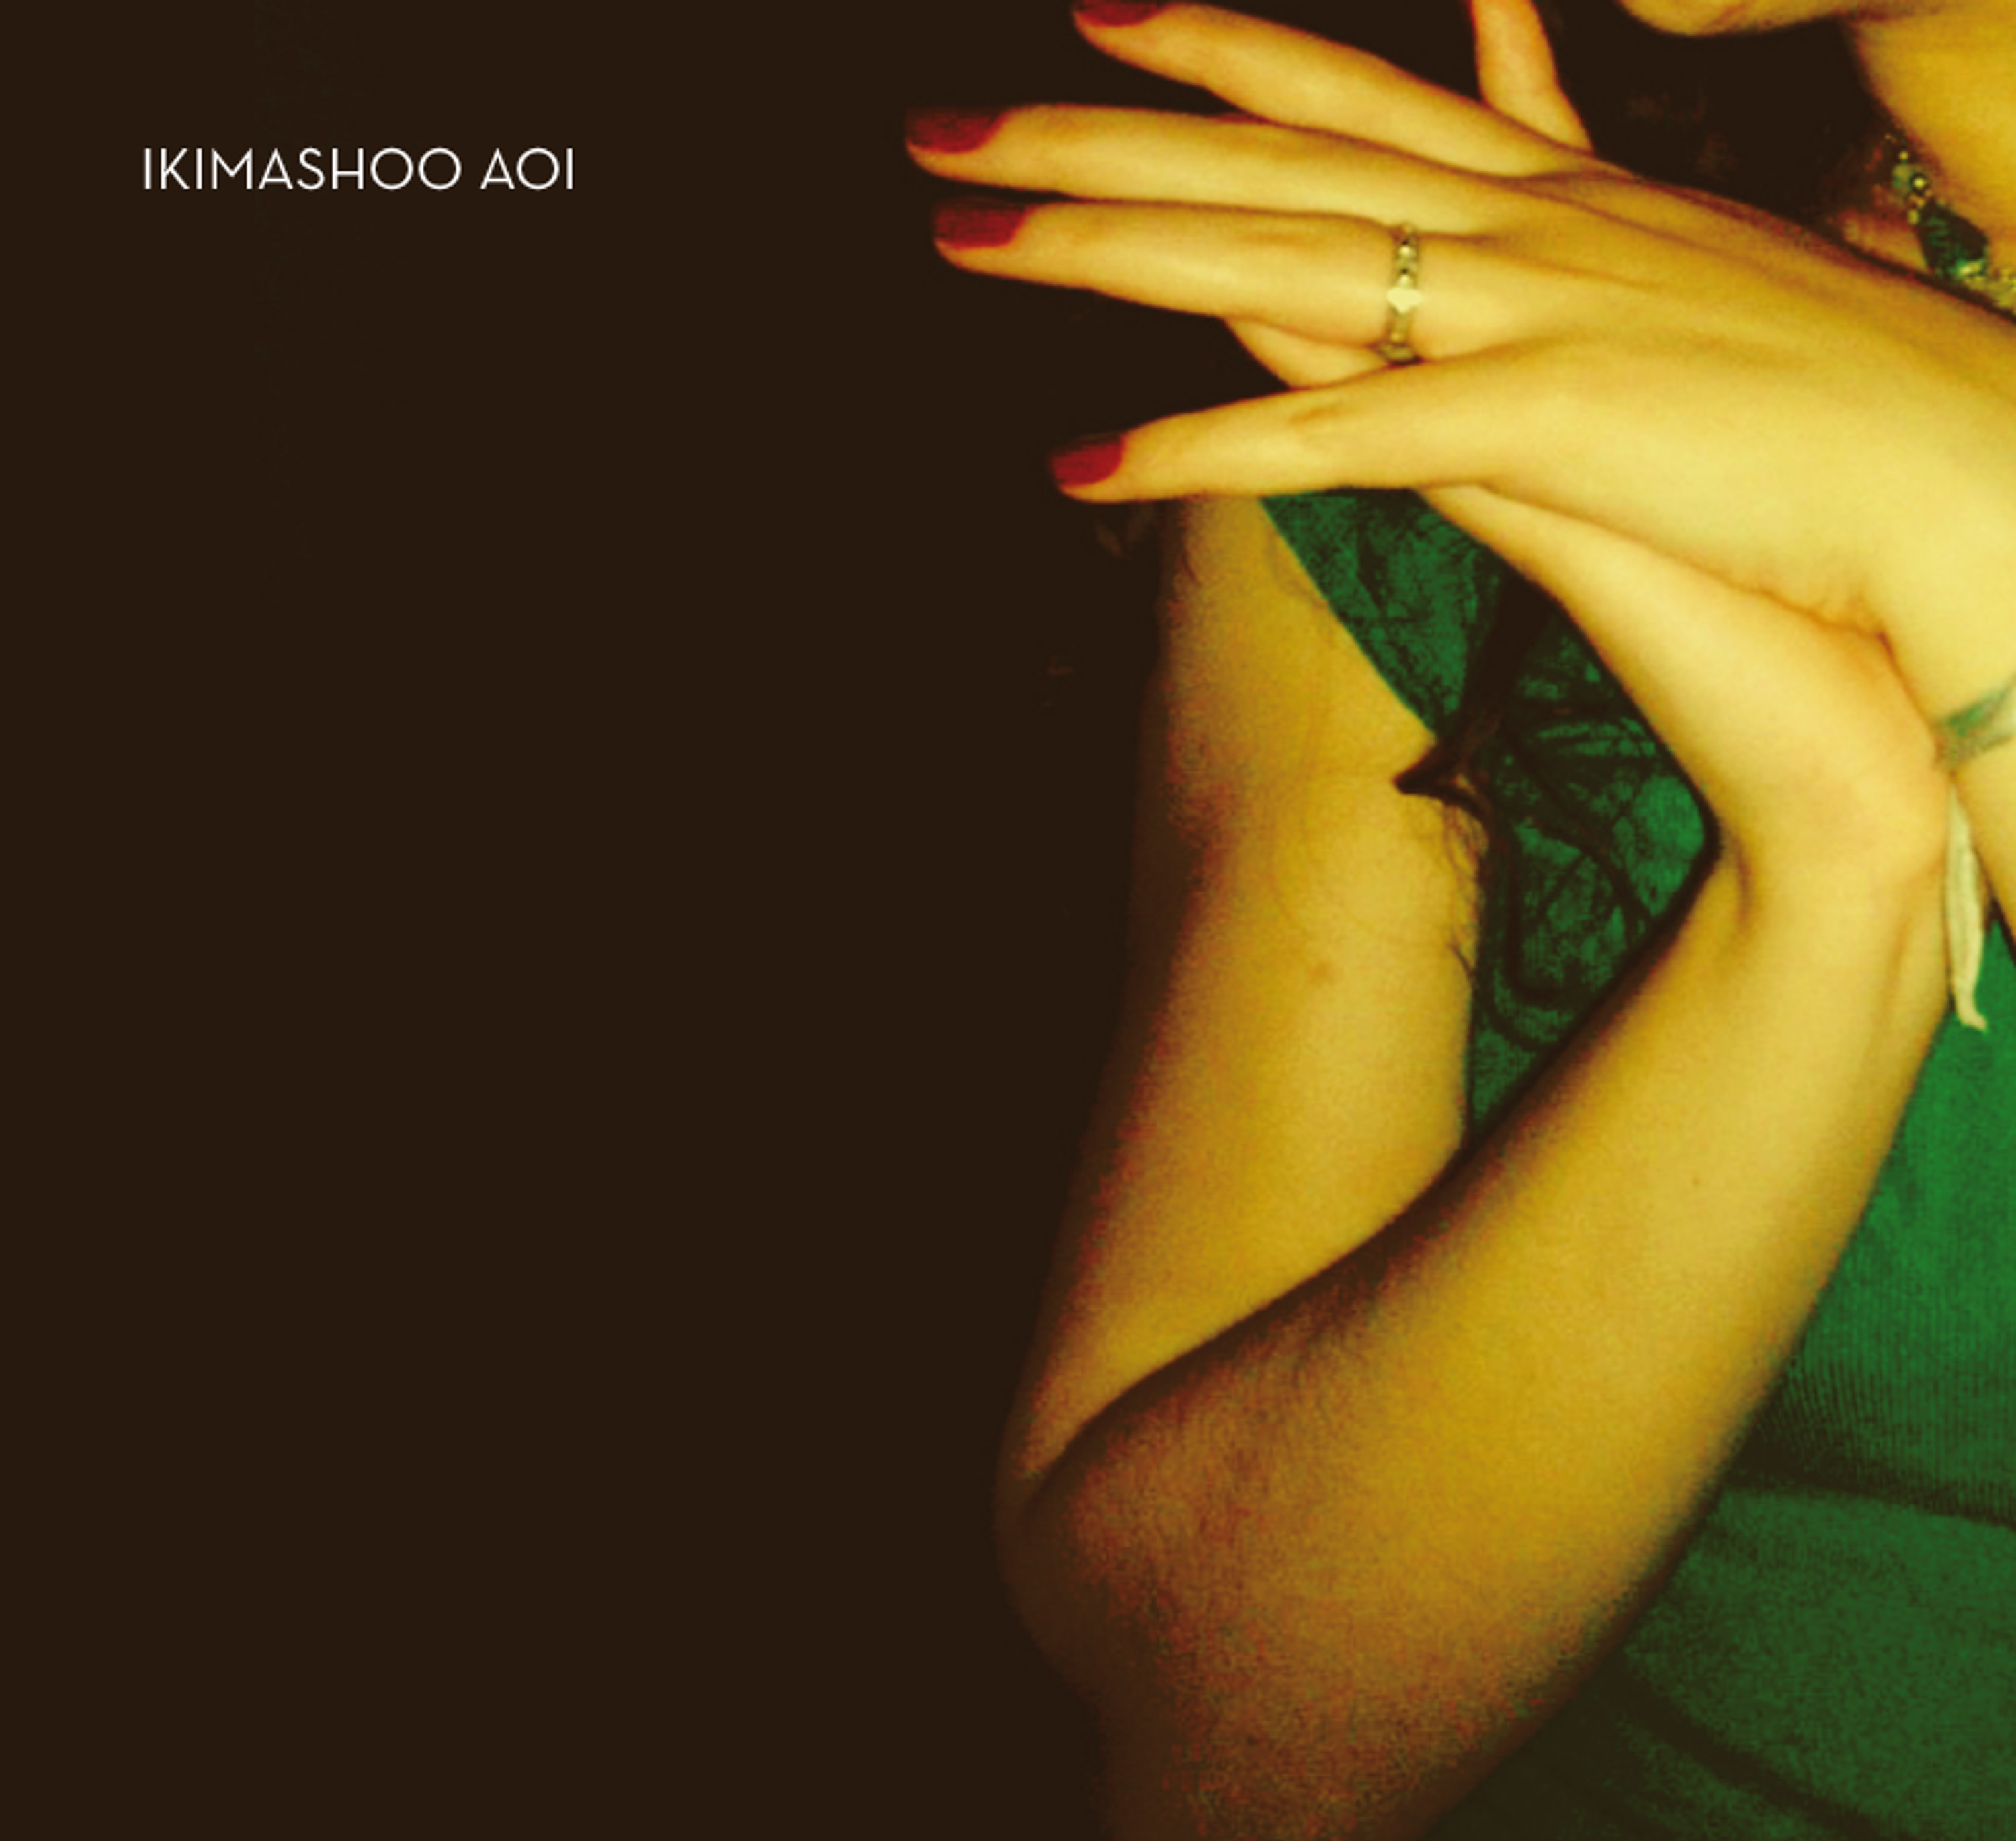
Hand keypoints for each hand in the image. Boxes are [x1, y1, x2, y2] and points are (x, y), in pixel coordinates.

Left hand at [908, 2, 2015, 732]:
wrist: (1972, 473)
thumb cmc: (1844, 411)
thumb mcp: (1703, 289)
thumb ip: (1601, 232)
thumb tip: (1537, 198)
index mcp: (1558, 192)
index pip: (1355, 87)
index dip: (1216, 40)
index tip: (1098, 4)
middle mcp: (1522, 222)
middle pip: (1265, 150)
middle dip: (1089, 128)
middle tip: (938, 124)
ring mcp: (1525, 310)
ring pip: (1262, 258)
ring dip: (1094, 248)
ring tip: (953, 236)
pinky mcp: (1540, 421)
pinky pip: (1327, 438)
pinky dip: (1195, 451)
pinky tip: (1075, 465)